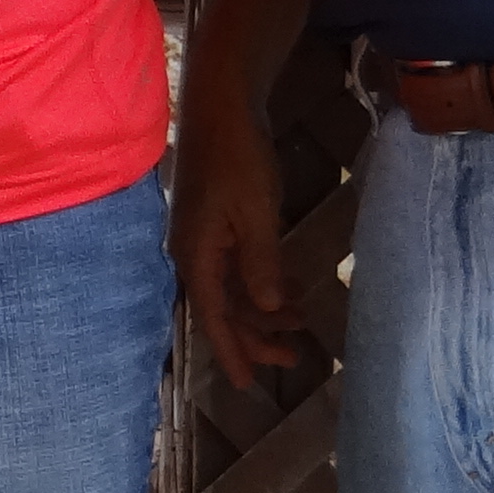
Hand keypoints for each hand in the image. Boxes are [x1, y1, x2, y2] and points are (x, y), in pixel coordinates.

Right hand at [170, 102, 312, 381]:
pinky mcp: (218, 225)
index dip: (231, 351)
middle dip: (256, 337)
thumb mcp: (255, 213)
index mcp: (197, 256)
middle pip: (223, 310)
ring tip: (299, 324)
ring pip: (233, 290)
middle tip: (294, 357)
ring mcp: (205, 239)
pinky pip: (238, 268)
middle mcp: (194, 254)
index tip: (247, 384)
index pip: (213, 317)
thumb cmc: (238, 158)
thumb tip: (264, 309)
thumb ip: (260, 264)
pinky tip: (288, 291)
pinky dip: (262, 285)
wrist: (223, 108)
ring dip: (263, 311)